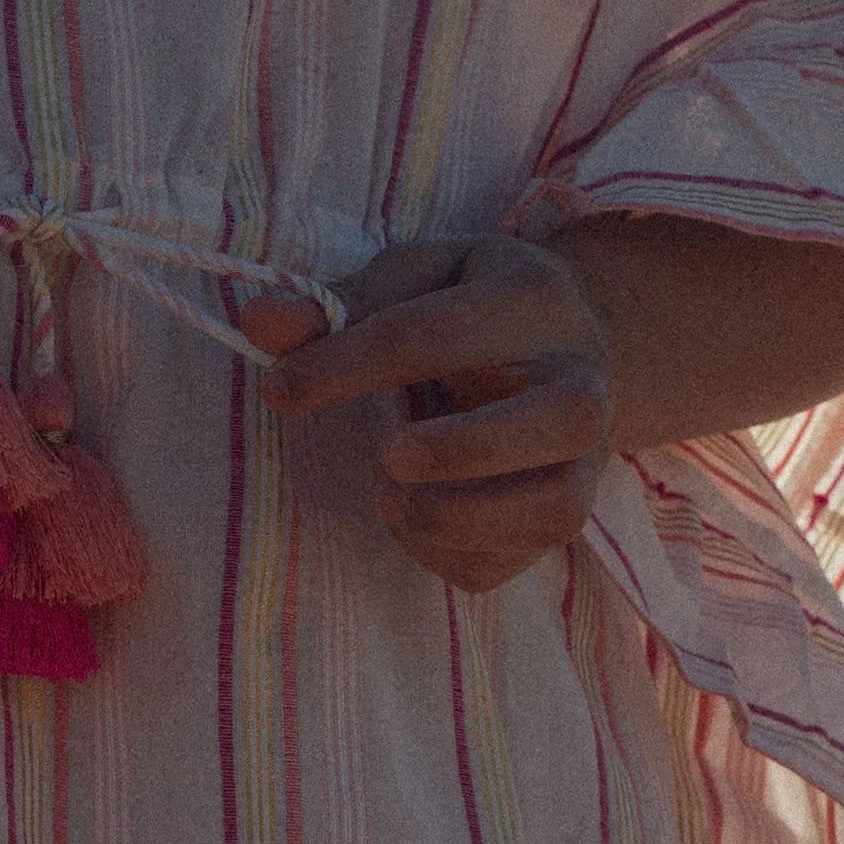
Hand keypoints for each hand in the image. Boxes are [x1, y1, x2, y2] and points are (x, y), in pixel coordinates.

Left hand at [252, 232, 616, 592]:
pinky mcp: (560, 521)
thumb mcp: (409, 283)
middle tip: (387, 459)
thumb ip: (336, 306)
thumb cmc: (469, 308)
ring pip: (551, 509)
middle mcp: (583, 383)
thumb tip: (258, 324)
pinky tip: (413, 521)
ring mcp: (585, 462)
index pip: (440, 335)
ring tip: (387, 497)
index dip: (351, 364)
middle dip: (466, 448)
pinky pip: (508, 561)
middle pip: (558, 422)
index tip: (280, 390)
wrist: (561, 349)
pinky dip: (448, 555)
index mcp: (534, 300)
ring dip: (456, 517)